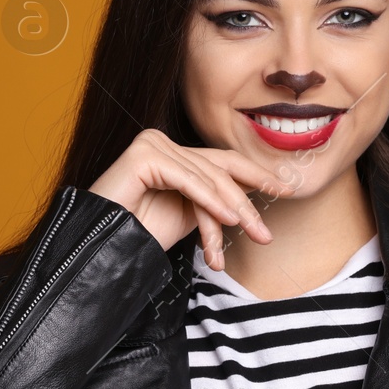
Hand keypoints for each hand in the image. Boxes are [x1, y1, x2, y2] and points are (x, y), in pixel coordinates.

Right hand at [88, 129, 293, 270]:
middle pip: (218, 169)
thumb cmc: (141, 234)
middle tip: (269, 228)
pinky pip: (188, 179)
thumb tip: (250, 199)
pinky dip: (211, 200)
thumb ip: (214, 200)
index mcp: (174, 152)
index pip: (222, 161)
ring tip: (253, 233)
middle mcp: (163, 141)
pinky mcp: (144, 154)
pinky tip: (228, 218)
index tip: (285, 189)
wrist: (103, 246)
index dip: (256, 175)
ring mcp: (152, 144)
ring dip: (233, 211)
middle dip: (249, 200)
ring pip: (207, 178)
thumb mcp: (189, 216)